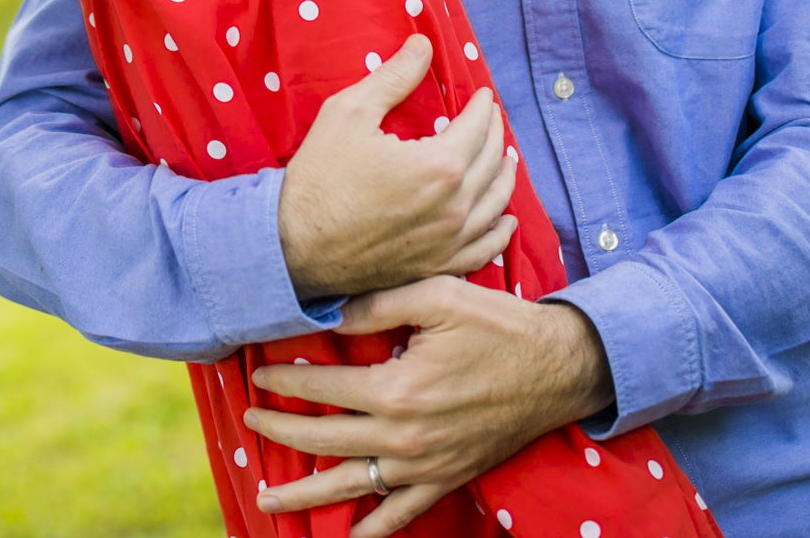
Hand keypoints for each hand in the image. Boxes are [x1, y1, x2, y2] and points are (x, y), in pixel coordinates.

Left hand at [242, 282, 615, 537]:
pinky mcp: (447, 479)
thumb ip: (377, 304)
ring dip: (304, 494)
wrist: (559, 367)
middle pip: (324, 440)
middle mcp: (405, 436)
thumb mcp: (438, 295)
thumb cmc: (498, 325)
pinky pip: (402, 513)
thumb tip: (326, 311)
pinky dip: (373, 530)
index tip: (258, 373)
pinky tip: (347, 537)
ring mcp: (426, 465)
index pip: (323, 386)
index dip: (284, 381)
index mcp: (398, 389)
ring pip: (351, 487)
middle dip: (280, 432)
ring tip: (265, 499)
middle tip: (249, 422)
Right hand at [277, 36, 518, 298]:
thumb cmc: (319, 177)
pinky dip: (500, 232)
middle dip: (496, 135)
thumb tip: (423, 45)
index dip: (483, 107)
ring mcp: (449, 241)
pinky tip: (504, 222)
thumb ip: (393, 77)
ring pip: (496, 204)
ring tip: (506, 160)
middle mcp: (455, 205)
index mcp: (440, 164)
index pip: (477, 127)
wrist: (294, 247)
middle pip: (492, 163)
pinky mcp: (438, 266)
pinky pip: (484, 249)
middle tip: (492, 120)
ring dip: (505, 177)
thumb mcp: (349, 112)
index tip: (482, 96)